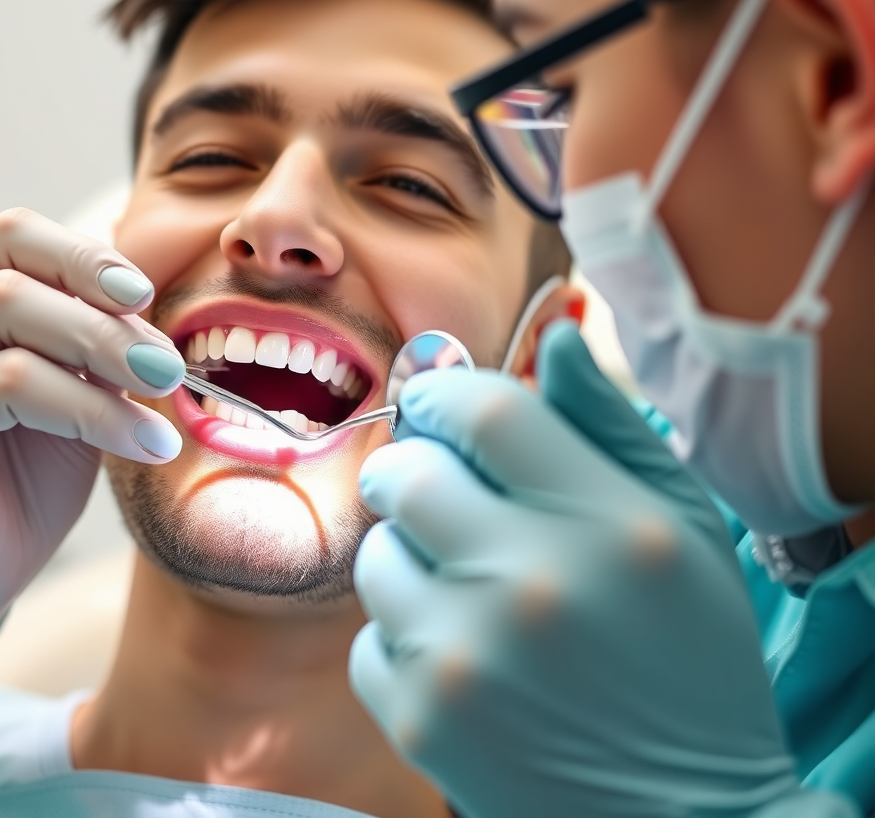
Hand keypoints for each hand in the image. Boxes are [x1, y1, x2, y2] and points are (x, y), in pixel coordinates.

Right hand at [0, 208, 184, 661]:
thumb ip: (96, 330)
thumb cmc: (31, 461)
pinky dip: (91, 410)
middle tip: (169, 367)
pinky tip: (138, 443)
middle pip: (19, 272)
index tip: (145, 295)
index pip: (19, 234)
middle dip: (110, 319)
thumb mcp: (78, 378)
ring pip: (15, 317)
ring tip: (163, 402)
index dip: (88, 257)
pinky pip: (11, 387)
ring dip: (107, 356)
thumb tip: (145, 299)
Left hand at [350, 321, 808, 817]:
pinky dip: (404, 635)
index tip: (437, 404)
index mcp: (609, 526)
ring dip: (408, 553)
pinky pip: (369, 637)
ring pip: (377, 554)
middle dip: (410, 464)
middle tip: (431, 482)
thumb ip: (612, 424)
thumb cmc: (690, 658)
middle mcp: (530, 587)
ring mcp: (466, 660)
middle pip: (411, 474)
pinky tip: (462, 654)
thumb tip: (554, 338)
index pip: (489, 412)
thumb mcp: (683, 526)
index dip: (447, 394)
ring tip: (462, 582)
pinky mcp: (421, 722)